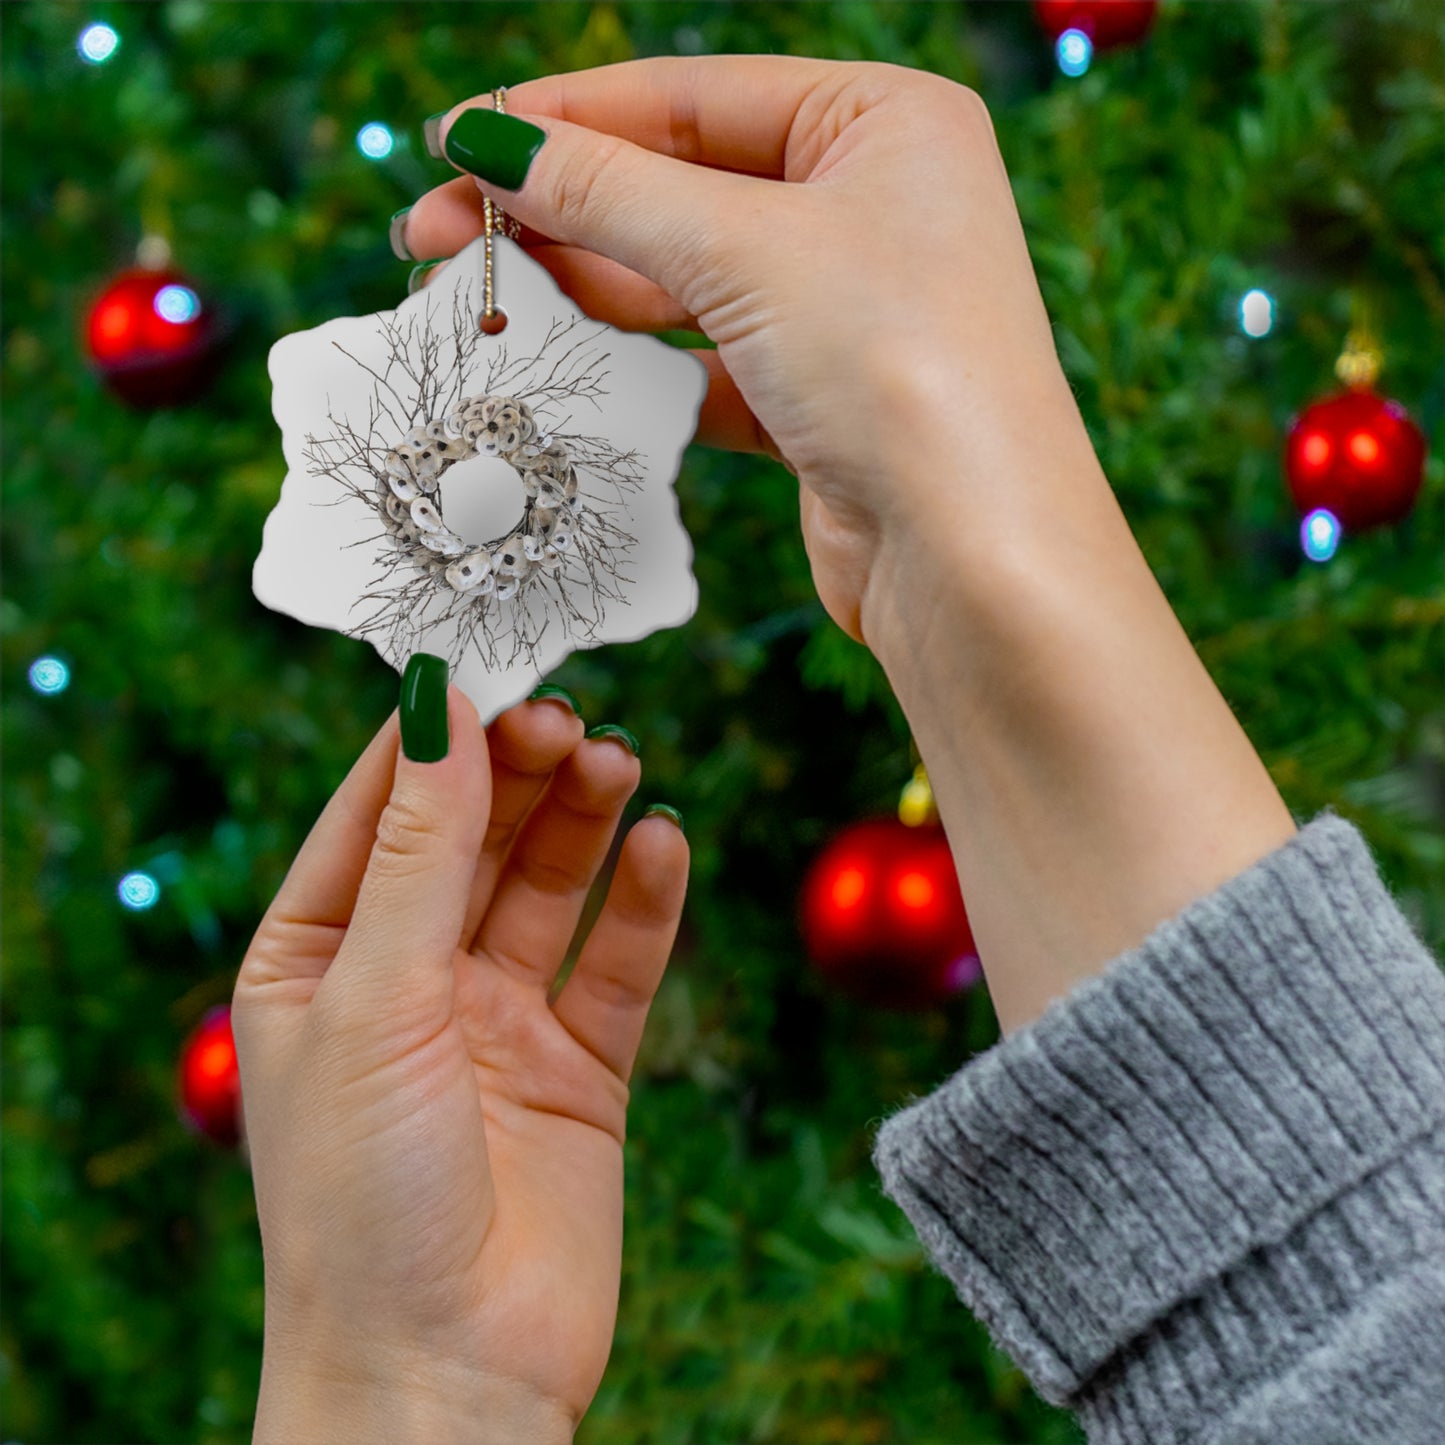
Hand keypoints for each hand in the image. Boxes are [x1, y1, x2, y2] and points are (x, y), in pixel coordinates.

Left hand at [232, 687, 686, 1441]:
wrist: (445, 1376)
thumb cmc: (362, 1199)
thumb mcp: (373, 1000)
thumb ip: (417, 853)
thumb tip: (436, 709)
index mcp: (317, 960)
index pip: (375, 813)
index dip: (431, 740)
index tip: (488, 667)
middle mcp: (407, 981)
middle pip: (472, 839)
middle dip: (518, 773)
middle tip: (571, 718)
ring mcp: (497, 1023)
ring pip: (548, 887)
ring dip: (584, 821)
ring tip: (620, 761)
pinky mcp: (579, 1068)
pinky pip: (616, 963)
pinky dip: (644, 902)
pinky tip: (664, 843)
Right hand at [403, 56, 1089, 643]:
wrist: (972, 559)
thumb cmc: (897, 368)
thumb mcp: (744, 250)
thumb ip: (609, 192)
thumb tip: (488, 142)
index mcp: (883, 122)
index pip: (690, 97)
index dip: (562, 118)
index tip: (454, 141)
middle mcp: (872, 204)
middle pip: (679, 187)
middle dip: (558, 210)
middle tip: (433, 234)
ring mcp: (846, 306)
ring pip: (686, 278)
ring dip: (586, 287)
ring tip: (481, 297)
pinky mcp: (820, 399)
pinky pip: (707, 359)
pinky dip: (638, 364)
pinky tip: (563, 362)